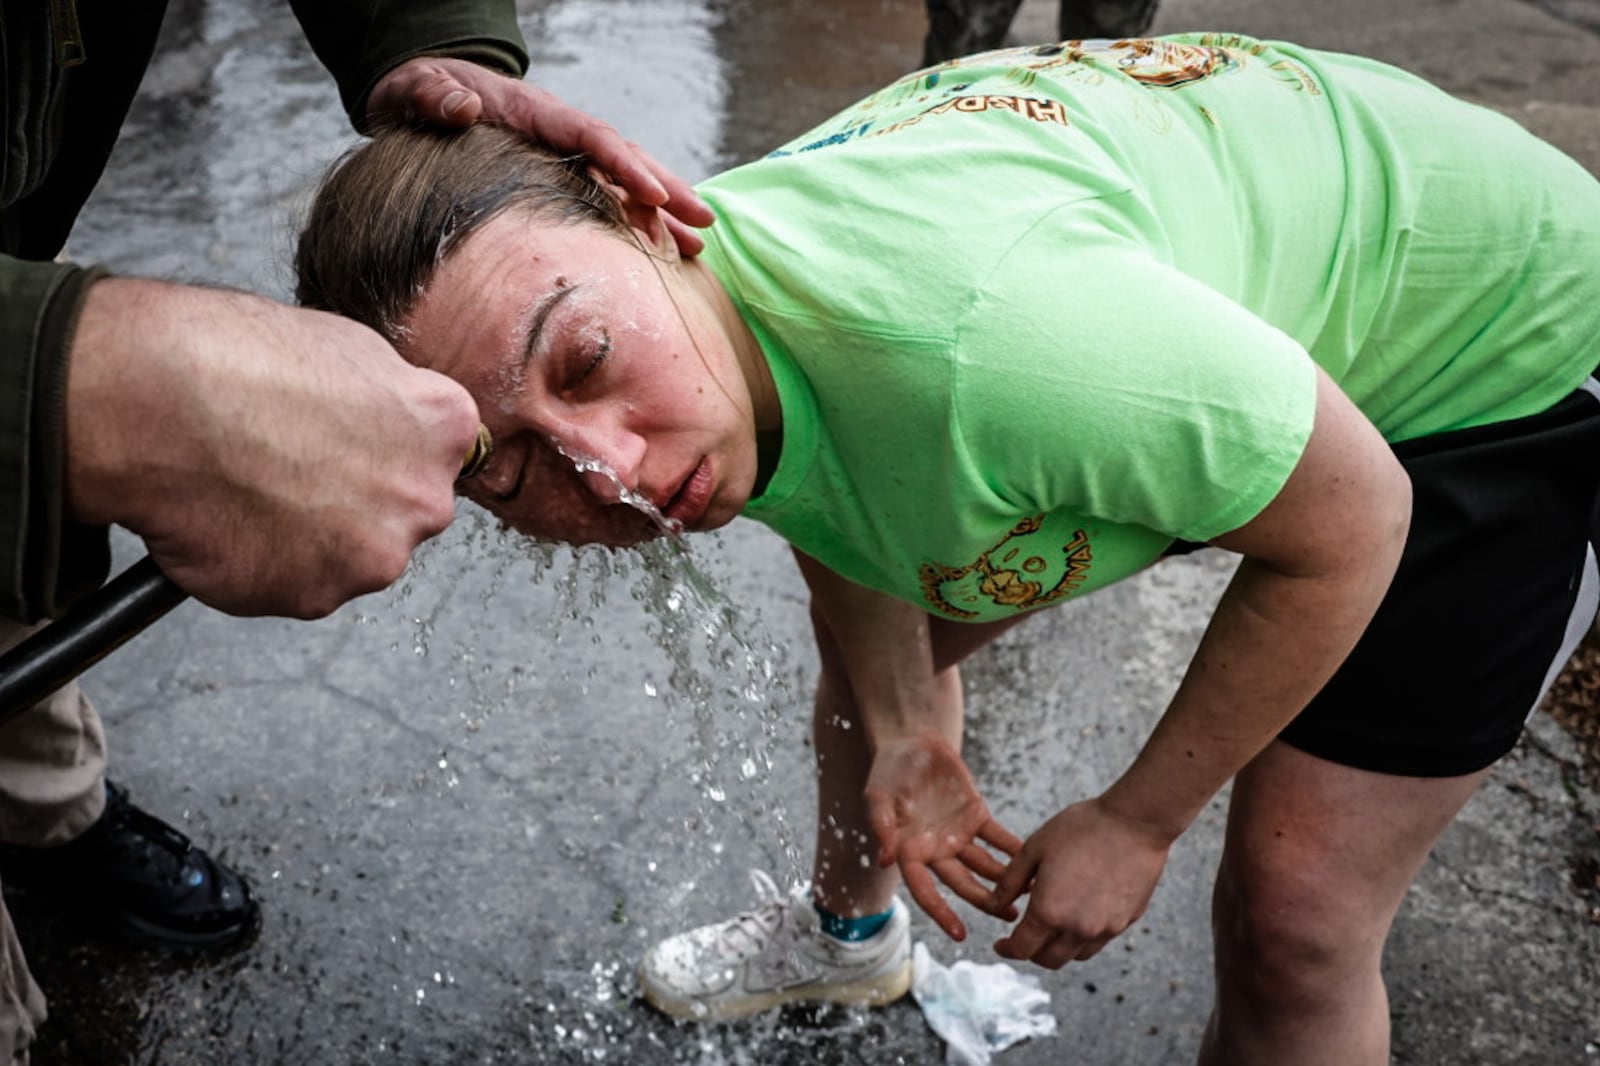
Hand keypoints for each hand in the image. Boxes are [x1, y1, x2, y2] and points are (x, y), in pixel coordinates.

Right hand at [66, 278, 479, 618]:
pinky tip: (232, 523)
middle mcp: (425, 499)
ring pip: (353, 557)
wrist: (160, 403)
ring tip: (253, 493)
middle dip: (359, 502)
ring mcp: (374, 554)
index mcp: (442, 429)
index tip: (349, 450)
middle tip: (293, 473)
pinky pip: (297, 588)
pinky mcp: (317, 596)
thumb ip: (391, 399)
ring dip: (313, 539)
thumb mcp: (348, 346)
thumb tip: (394, 419)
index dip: (386, 454)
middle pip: (403, 514)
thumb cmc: (239, 359)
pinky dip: (264, 566)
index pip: (437, 457)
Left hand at [366, 56, 714, 254]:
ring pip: (623, 184)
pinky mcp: (558, 179)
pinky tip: (658, 252)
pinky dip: (634, 223)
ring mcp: (564, 158)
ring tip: (698, 246)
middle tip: (704, 223)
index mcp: (536, 114)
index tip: (654, 196)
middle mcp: (561, 136)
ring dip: (661, 214)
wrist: (419, 96)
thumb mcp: (416, 89)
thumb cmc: (418, 93)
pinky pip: (605, 200)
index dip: (625, 166)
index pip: (593, 137)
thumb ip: (435, 96)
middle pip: (626, 160)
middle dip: (667, 191)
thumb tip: (461, 105)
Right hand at [864, 733, 1022, 940]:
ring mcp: (958, 835)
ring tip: (1030, 895)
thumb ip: (882, 827)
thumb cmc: (888, 771)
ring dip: (1005, 881)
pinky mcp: (976, 816)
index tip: (960, 934)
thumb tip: (884, 860)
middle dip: (987, 902)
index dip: (942, 913)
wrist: (911, 741)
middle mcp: (935, 851)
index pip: (926, 891)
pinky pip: (997, 838)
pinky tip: (1031, 862)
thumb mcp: (878, 797)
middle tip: (1012, 918)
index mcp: (910, 852)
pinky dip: (1013, 849)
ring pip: (984, 866)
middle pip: (964, 884)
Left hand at [991, 797, 1172, 967]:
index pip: (1022, 948)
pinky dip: (1082, 939)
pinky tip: (1077, 917)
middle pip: (1049, 960)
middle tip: (1024, 937)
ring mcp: (1105, 928)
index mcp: (1050, 910)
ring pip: (1075, 955)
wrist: (1134, 822)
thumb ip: (1010, 881)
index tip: (1001, 944)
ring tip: (1051, 927)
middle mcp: (1078, 928)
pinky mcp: (1125, 922)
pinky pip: (1098, 942)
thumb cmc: (1082, 828)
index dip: (1007, 949)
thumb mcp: (1034, 848)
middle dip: (1031, 953)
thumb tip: (994, 904)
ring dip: (1058, 948)